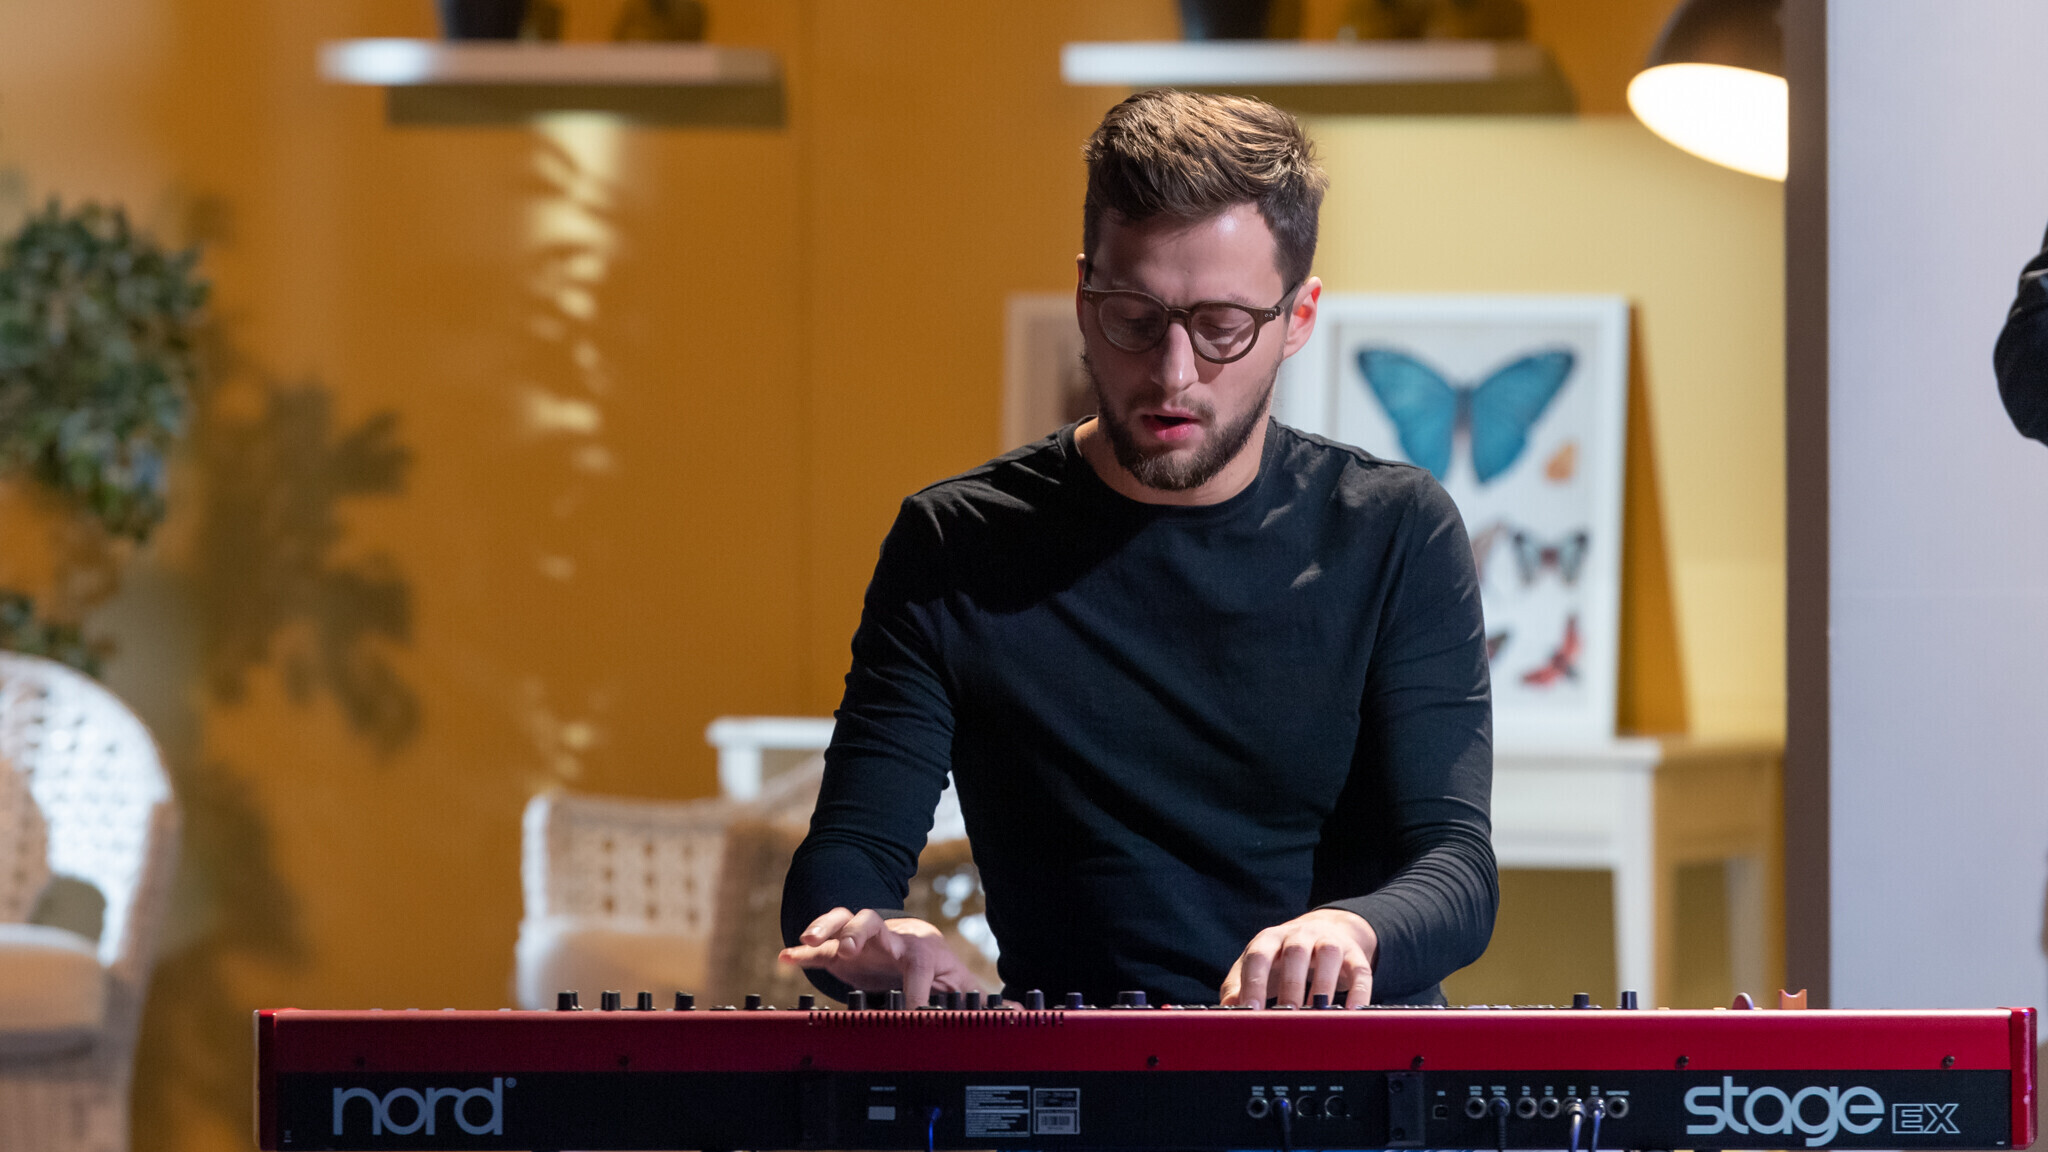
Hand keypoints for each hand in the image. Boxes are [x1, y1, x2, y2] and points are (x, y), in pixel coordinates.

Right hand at [778, 907, 983, 1006]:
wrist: (910, 942)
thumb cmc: (934, 965)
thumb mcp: (959, 983)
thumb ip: (981, 1000)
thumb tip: (1021, 1013)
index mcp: (920, 950)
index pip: (918, 965)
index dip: (915, 991)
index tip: (911, 1013)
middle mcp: (888, 938)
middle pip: (875, 924)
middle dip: (861, 933)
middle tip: (850, 947)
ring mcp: (862, 940)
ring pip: (843, 923)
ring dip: (827, 930)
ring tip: (809, 941)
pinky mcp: (840, 949)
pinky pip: (820, 946)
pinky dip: (802, 950)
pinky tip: (786, 955)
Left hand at [1219, 908, 1378, 1008]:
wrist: (1324, 929)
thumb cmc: (1282, 957)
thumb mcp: (1258, 966)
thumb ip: (1238, 986)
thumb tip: (1227, 1011)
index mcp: (1270, 939)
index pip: (1259, 956)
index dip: (1254, 982)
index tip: (1251, 1010)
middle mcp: (1299, 935)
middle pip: (1294, 954)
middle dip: (1290, 987)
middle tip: (1286, 1018)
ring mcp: (1329, 941)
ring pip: (1328, 956)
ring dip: (1322, 987)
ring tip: (1316, 1017)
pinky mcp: (1354, 955)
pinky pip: (1360, 971)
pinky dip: (1358, 992)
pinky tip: (1351, 1014)